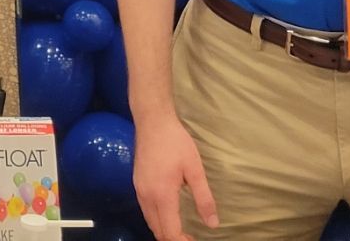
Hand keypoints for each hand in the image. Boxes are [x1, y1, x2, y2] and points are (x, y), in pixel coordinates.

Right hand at [133, 112, 217, 240]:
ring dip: (163, 230)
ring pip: (149, 221)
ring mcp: (139, 190)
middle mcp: (147, 196)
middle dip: (172, 239)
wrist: (152, 121)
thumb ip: (204, 198)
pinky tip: (167, 215)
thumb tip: (213, 224)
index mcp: (162, 195)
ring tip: (180, 232)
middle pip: (157, 230)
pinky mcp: (137, 183)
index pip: (169, 231)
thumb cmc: (176, 142)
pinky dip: (156, 220)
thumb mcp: (195, 169)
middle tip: (190, 238)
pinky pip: (145, 210)